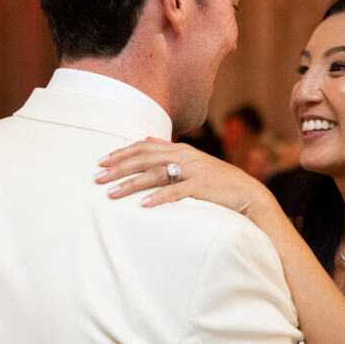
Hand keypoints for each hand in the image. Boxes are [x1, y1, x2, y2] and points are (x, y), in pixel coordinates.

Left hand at [95, 137, 272, 218]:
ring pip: (155, 174)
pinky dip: (159, 197)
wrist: (247, 193)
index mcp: (179, 149)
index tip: (101, 162)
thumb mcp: (192, 160)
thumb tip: (147, 139)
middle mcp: (184, 156)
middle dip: (118, 167)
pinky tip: (144, 205)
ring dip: (131, 184)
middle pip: (144, 158)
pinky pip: (176, 192)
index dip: (121, 153)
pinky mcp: (202, 187)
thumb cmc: (216, 180)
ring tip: (111, 193)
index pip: (144, 147)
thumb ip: (168, 149)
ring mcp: (193, 171)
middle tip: (96, 178)